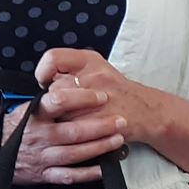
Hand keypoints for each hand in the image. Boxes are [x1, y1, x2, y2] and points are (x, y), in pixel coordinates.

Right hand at [0, 81, 124, 188]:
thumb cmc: (5, 128)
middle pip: (74, 131)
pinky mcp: (43, 174)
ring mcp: (41, 157)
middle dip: (100, 125)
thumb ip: (43, 99)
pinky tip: (103, 168)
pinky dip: (87, 174)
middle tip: (120, 119)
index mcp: (31, 116)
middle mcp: (37, 137)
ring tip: (117, 139)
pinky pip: (68, 176)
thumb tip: (66, 82)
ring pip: (75, 154)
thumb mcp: (20, 106)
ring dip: (99, 147)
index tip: (100, 95)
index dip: (82, 98)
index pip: (58, 102)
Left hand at [35, 48, 162, 145]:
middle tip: (64, 106)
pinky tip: (82, 127)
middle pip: (55, 89)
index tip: (44, 81)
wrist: (145, 110)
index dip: (43, 72)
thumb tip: (42, 81)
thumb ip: (69, 70)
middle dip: (54, 102)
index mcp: (89, 60)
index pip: (53, 58)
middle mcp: (94, 76)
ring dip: (62, 118)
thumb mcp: (95, 68)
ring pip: (61, 111)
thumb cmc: (116, 90)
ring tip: (73, 117)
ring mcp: (100, 99)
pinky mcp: (102, 121)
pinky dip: (73, 130)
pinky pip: (74, 128)